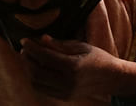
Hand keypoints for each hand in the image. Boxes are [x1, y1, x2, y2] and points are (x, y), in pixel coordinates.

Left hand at [19, 35, 135, 100]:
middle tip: (24, 49)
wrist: (111, 77)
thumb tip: (42, 39)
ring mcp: (65, 91)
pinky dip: (35, 78)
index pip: (45, 56)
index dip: (32, 47)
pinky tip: (36, 68)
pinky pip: (42, 89)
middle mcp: (68, 81)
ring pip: (36, 82)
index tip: (25, 40)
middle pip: (37, 71)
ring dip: (29, 69)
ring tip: (29, 58)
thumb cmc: (98, 58)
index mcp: (73, 66)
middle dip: (27, 59)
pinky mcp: (63, 97)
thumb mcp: (82, 46)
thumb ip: (61, 44)